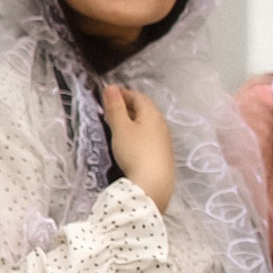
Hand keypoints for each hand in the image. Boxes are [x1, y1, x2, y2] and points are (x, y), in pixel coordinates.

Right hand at [101, 81, 176, 210]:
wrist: (152, 185)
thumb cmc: (135, 152)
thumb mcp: (121, 128)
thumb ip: (115, 107)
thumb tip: (111, 87)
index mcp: (152, 114)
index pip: (138, 96)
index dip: (122, 93)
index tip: (108, 95)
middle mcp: (162, 124)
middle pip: (144, 109)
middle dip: (128, 106)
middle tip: (111, 110)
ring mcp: (165, 141)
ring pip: (148, 124)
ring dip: (133, 121)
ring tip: (118, 126)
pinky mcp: (164, 156)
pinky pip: (150, 137)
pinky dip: (139, 134)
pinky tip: (131, 144)